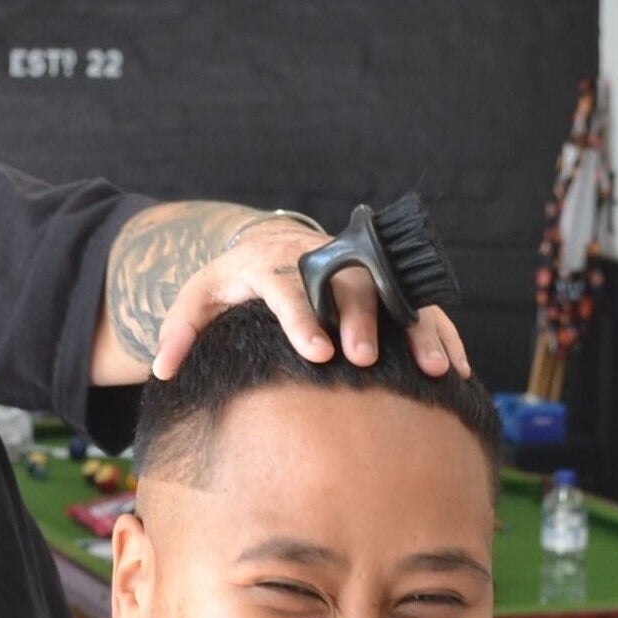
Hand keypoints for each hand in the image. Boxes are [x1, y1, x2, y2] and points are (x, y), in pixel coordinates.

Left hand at [148, 218, 470, 381]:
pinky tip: (455, 369)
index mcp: (271, 263)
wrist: (266, 247)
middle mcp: (321, 260)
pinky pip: (419, 305)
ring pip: (394, 293)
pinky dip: (440, 333)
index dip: (304, 318)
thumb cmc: (232, 282)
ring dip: (416, 330)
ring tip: (434, 370)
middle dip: (362, 319)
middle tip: (366, 359)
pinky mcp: (384, 283)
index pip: (288, 286)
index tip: (317, 351)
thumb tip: (162, 370)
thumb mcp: (198, 297)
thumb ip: (180, 331)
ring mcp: (357, 270)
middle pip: (348, 285)